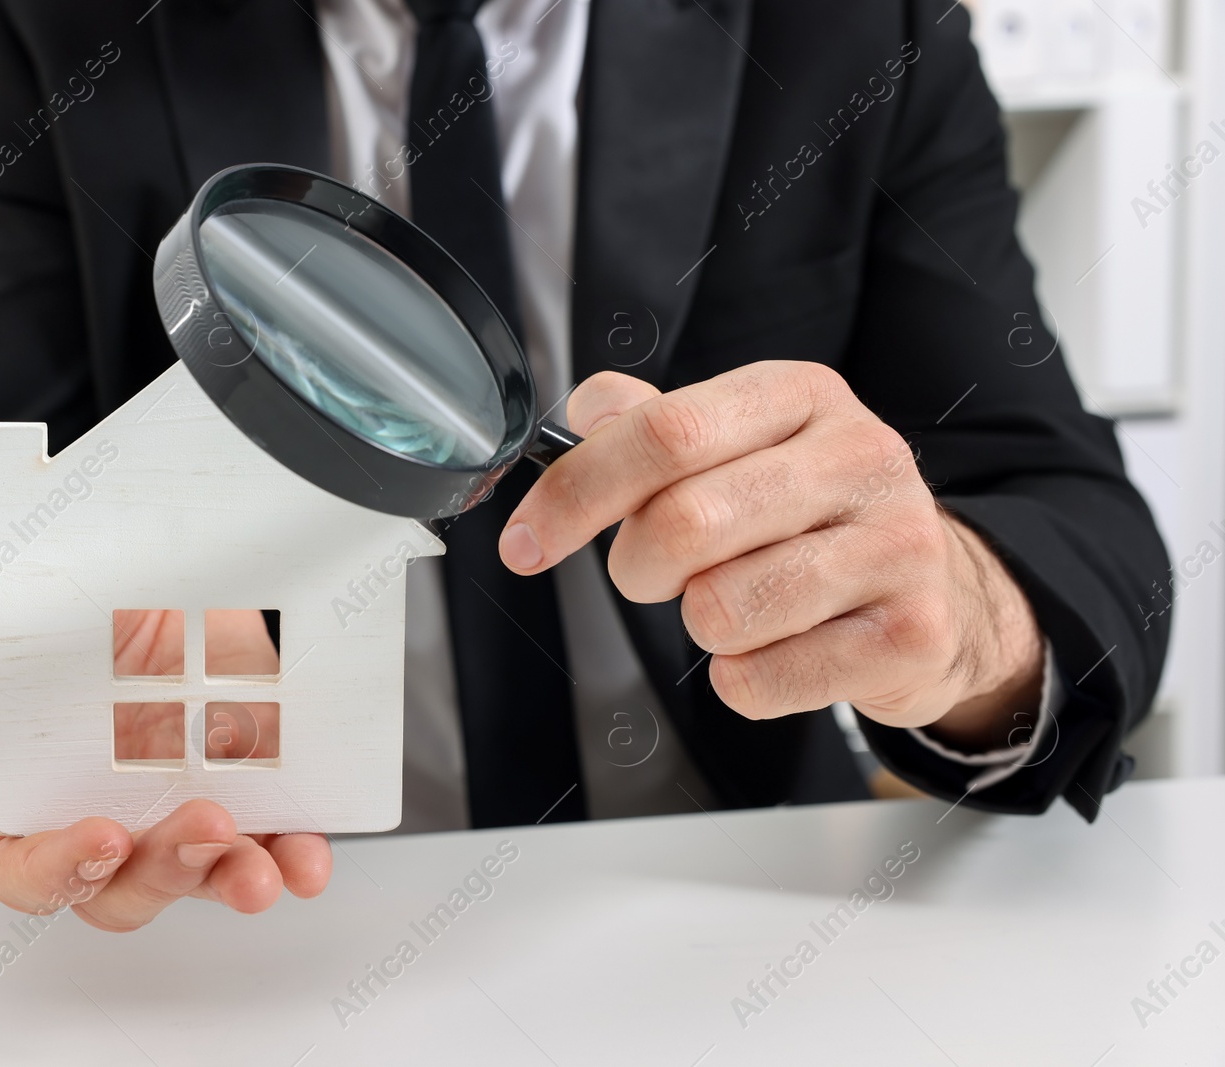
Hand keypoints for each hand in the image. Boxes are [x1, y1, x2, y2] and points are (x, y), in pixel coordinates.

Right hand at [0, 558, 329, 929]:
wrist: (111, 569)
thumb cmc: (36, 617)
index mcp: (27, 805)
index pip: (30, 873)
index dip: (63, 870)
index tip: (106, 838)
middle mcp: (105, 823)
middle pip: (127, 887)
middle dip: (170, 872)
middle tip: (209, 831)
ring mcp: (177, 810)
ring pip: (205, 872)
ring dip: (239, 877)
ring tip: (274, 869)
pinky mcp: (242, 787)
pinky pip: (269, 834)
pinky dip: (292, 848)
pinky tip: (310, 850)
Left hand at [500, 362, 1043, 747]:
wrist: (939, 589)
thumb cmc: (811, 515)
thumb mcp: (740, 446)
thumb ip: (654, 425)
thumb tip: (587, 410)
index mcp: (799, 396)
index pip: (663, 432)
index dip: (574, 494)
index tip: (524, 542)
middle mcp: (859, 455)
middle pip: (684, 522)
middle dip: (637, 569)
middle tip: (654, 577)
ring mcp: (896, 544)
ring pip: (721, 609)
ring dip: (699, 625)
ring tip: (735, 606)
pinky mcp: (911, 632)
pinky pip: (762, 679)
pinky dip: (742, 680)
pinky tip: (777, 651)